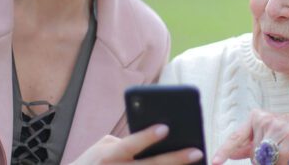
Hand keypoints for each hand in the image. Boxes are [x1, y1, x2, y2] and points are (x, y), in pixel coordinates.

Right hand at [71, 124, 203, 164]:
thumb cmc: (92, 164)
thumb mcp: (101, 149)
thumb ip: (125, 143)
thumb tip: (155, 140)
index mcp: (108, 156)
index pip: (129, 145)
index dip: (146, 137)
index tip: (165, 128)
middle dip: (175, 159)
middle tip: (196, 152)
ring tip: (195, 164)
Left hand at [211, 110, 288, 164]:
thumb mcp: (271, 142)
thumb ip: (251, 146)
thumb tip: (231, 153)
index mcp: (258, 119)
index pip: (237, 136)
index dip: (225, 150)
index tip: (215, 162)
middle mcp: (265, 119)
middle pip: (253, 154)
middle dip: (264, 163)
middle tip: (279, 156)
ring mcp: (277, 124)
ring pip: (264, 158)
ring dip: (275, 163)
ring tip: (287, 154)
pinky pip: (277, 159)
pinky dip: (282, 164)